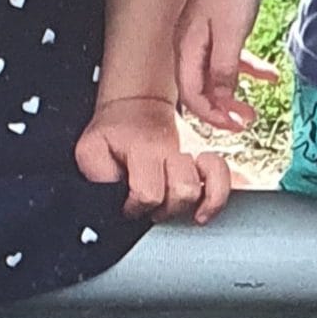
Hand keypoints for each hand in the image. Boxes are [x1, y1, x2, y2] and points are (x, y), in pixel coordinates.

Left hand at [74, 96, 230, 223]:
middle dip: (165, 209)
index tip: (126, 206)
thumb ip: (97, 175)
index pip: (149, 192)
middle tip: (149, 206)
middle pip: (183, 192)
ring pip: (206, 188)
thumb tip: (107, 199)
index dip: (136, 207)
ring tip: (173, 207)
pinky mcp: (203, 163)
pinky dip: (219, 196)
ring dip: (188, 205)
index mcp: (144, 149)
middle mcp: (172, 153)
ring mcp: (191, 157)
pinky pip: (225, 177)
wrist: (135, 108)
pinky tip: (205, 209)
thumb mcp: (91, 149)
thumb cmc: (113, 134)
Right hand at [176, 0, 277, 129]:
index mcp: (186, 49)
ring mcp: (201, 36)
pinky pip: (228, 57)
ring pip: (216, 75)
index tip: (235, 126)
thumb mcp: (230, 35)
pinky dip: (245, 68)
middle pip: (200, 88)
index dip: (212, 115)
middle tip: (244, 122)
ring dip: (235, 92)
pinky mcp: (216, 27)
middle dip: (222, 109)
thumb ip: (223, 69)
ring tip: (254, 107)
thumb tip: (220, 99)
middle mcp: (188, 45)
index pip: (191, 95)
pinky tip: (268, 75)